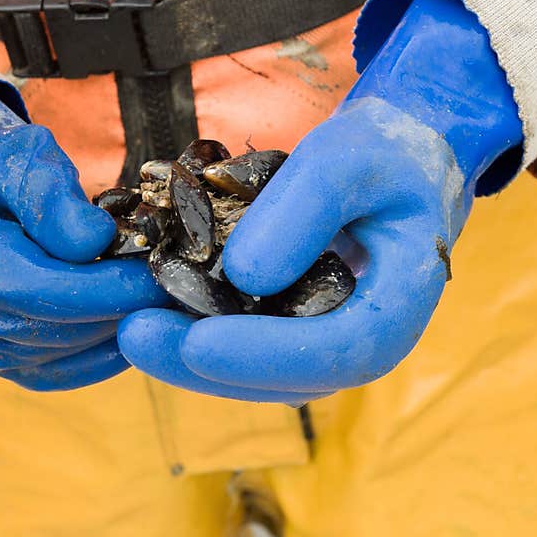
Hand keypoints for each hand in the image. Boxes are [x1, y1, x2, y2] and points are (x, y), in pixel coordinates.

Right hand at [0, 88, 167, 389]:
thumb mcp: (12, 153)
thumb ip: (47, 190)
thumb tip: (94, 240)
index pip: (39, 291)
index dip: (105, 289)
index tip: (159, 272)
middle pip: (60, 329)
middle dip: (125, 308)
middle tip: (179, 284)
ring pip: (71, 354)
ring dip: (122, 328)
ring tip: (164, 295)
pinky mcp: (10, 364)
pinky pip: (69, 371)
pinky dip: (110, 350)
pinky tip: (139, 319)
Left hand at [117, 0, 523, 400]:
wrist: (394, 169)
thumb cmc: (381, 157)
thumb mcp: (350, 158)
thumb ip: (306, 206)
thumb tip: (244, 276)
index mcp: (401, 303)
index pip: (342, 350)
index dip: (270, 354)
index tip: (198, 343)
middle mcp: (369, 339)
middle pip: (295, 379)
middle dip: (212, 367)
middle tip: (137, 336)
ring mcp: (333, 342)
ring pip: (266, 378)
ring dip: (197, 364)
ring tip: (135, 329)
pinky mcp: (300, 334)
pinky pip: (253, 354)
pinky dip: (204, 342)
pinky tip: (158, 316)